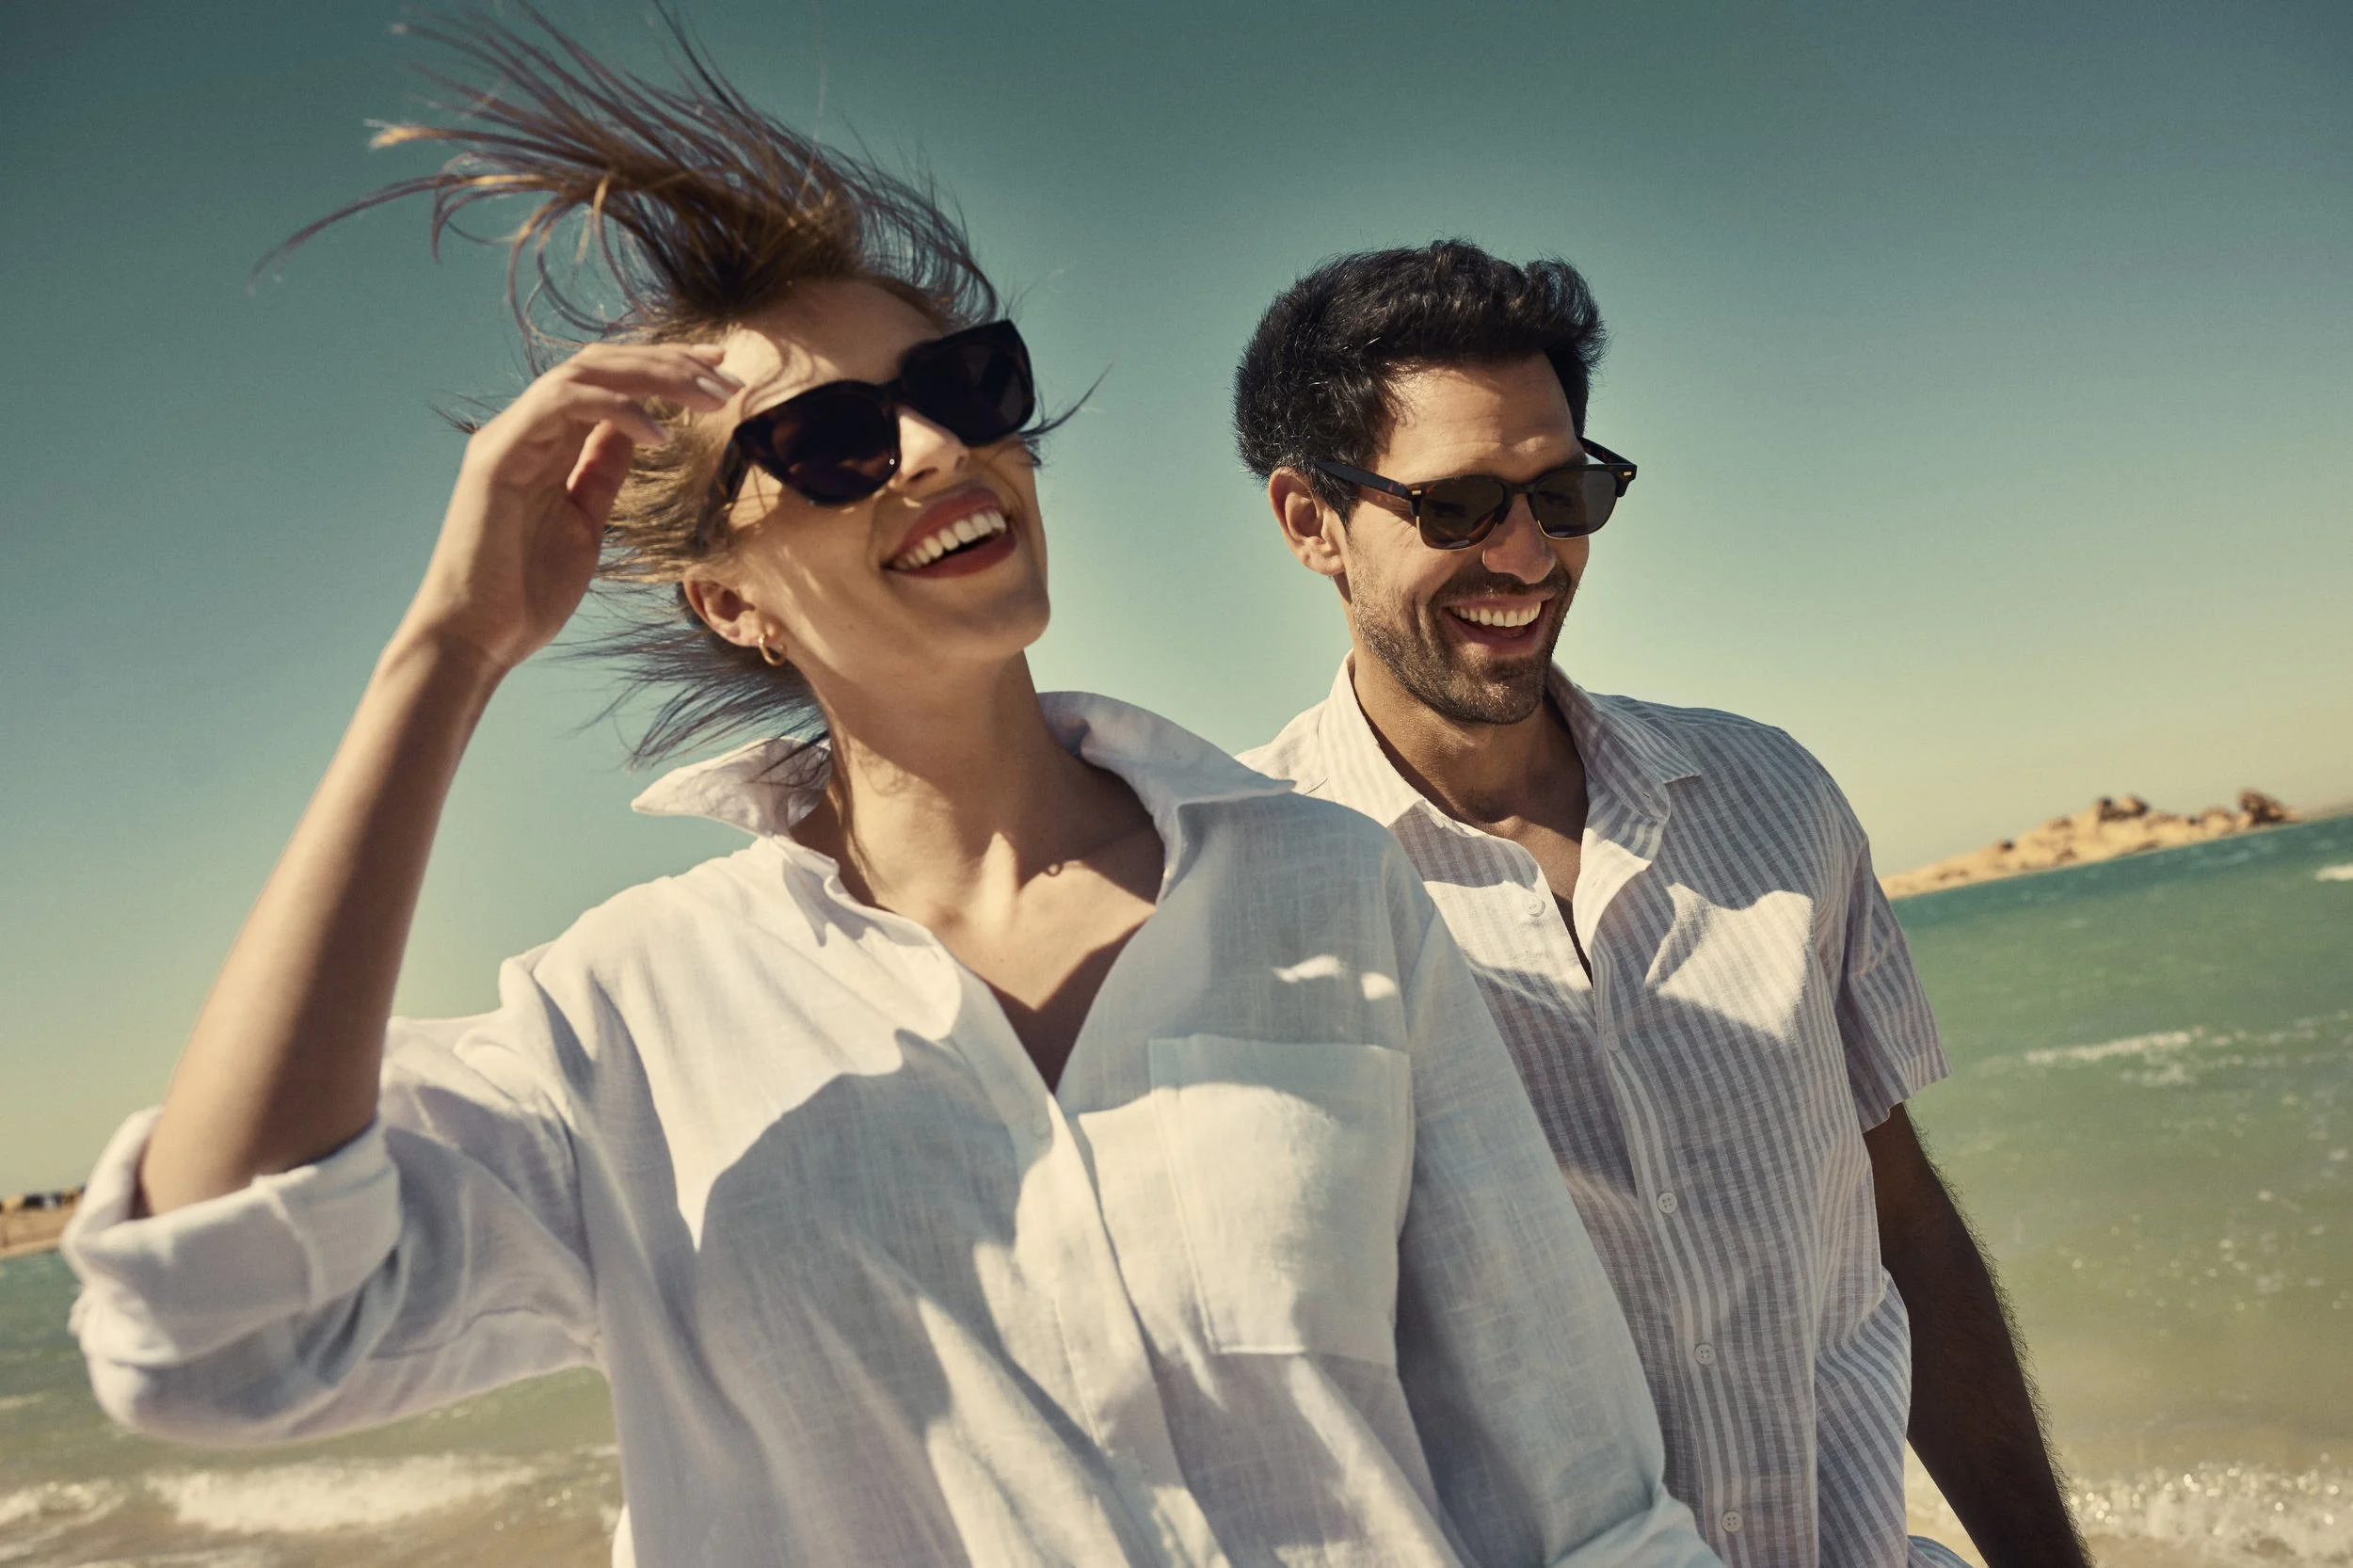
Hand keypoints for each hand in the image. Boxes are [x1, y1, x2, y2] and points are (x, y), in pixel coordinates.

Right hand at [398, 341, 739, 673]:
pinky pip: (561, 404)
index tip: (720, 373)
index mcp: (548, 442)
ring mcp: (509, 437)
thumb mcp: (585, 522)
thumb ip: (603, 472)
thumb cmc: (527, 592)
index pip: (608, 383)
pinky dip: (616, 409)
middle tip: (727, 374)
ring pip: (583, 372)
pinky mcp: (497, 455)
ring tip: (709, 397)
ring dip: (653, 375)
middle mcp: (527, 428)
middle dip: (669, 361)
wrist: (477, 638)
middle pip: (601, 365)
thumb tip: (636, 433)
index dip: (664, 368)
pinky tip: (661, 437)